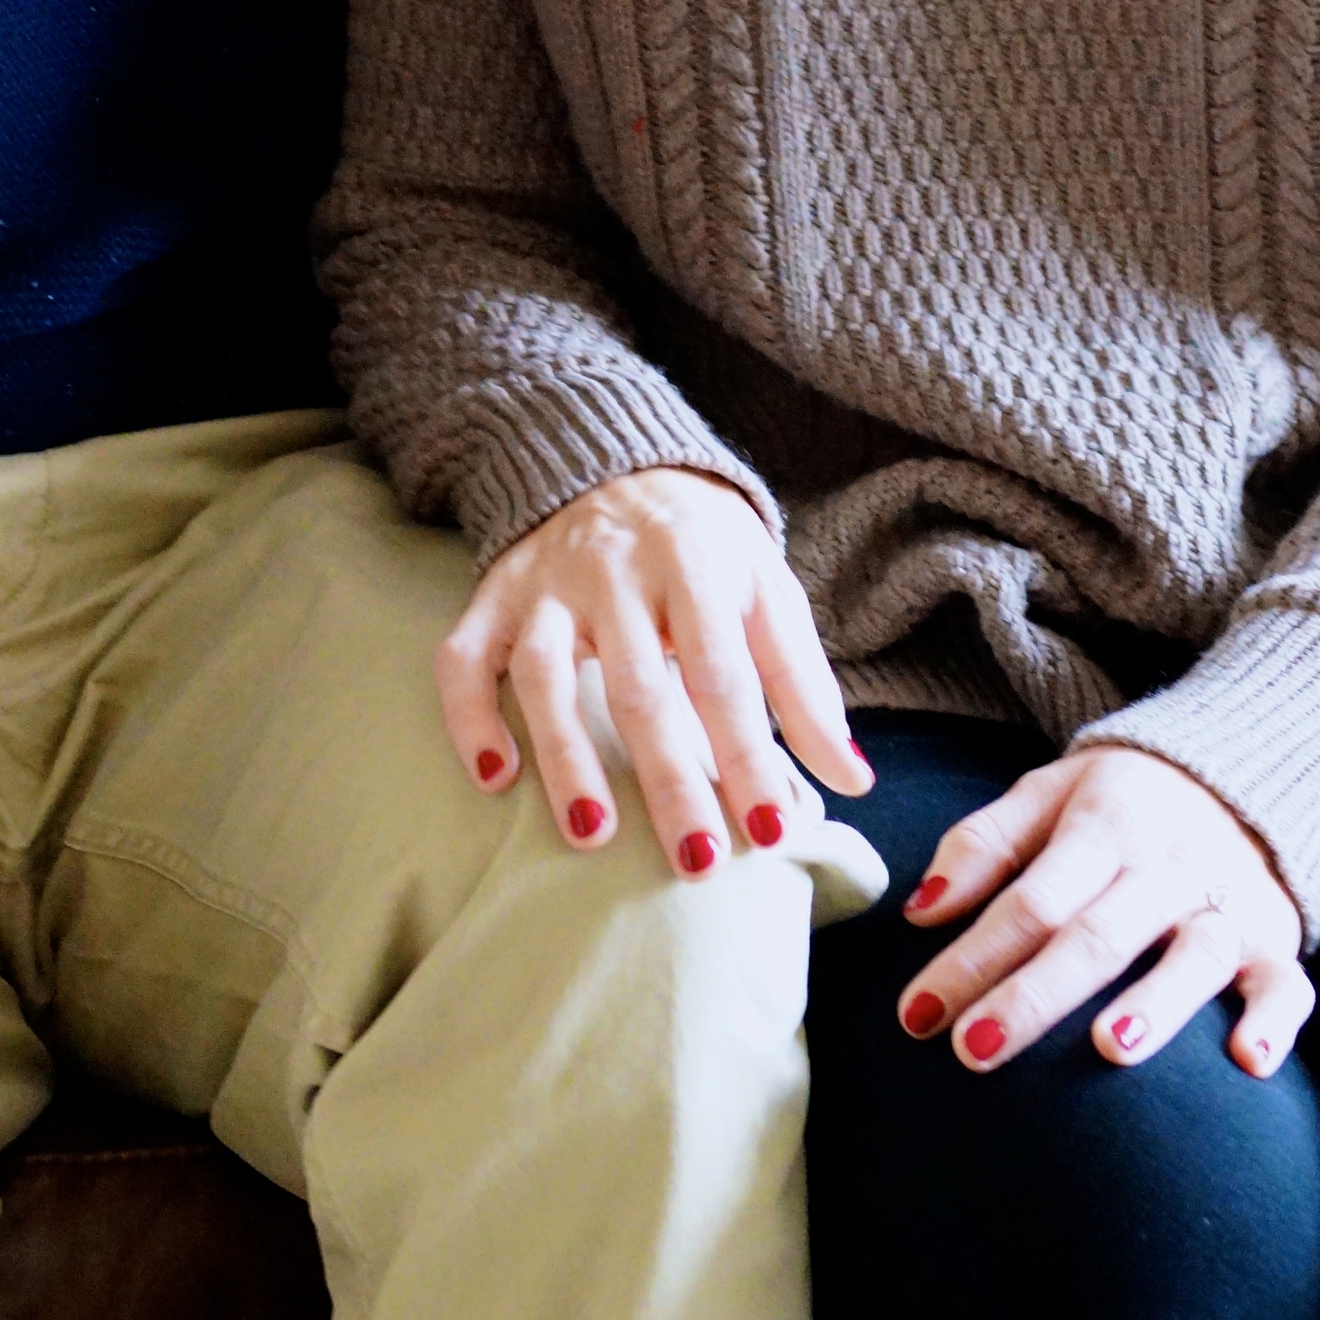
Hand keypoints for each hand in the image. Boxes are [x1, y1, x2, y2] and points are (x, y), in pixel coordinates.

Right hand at [439, 464, 873, 875]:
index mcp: (694, 561)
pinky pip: (465, 658)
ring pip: (544, 675)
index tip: (773, 832)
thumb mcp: (767, 591)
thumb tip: (854, 781)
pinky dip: (471, 717)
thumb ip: (805, 685)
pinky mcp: (493, 597)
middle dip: (671, 779)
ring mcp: (546, 583)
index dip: (749, 753)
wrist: (615, 459)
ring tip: (592, 837)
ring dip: (566, 758)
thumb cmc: (706, 548)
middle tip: (699, 861)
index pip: (724, 672)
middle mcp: (613, 568)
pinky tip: (494, 777)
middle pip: (640, 685)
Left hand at [896, 743, 1307, 1080]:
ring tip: (1109, 1049)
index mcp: (1102, 826)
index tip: (916, 1014)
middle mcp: (1167, 865)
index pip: (1030, 899)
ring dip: (1156, 1004)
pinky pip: (1287, 984)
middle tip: (975, 1051)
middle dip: (1035, 996)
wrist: (1239, 767)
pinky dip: (1275, 1023)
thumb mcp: (1046, 792)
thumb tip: (918, 912)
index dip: (971, 956)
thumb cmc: (1120, 800)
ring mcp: (1228, 904)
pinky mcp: (1277, 939)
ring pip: (1194, 956)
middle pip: (1098, 934)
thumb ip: (981, 845)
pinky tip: (1249, 1063)